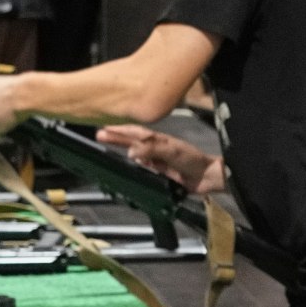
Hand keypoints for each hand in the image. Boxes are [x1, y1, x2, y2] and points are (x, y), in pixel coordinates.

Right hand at [96, 124, 226, 192]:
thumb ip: (151, 150)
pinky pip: (144, 166)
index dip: (119, 130)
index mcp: (159, 139)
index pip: (135, 133)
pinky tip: (128, 162)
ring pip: (136, 152)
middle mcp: (157, 147)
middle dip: (116, 137)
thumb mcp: (171, 152)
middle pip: (132, 141)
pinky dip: (135, 163)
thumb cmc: (193, 160)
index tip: (104, 129)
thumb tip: (130, 151)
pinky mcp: (161, 171)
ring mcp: (158, 159)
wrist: (207, 177)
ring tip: (108, 144)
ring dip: (123, 148)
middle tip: (99, 135)